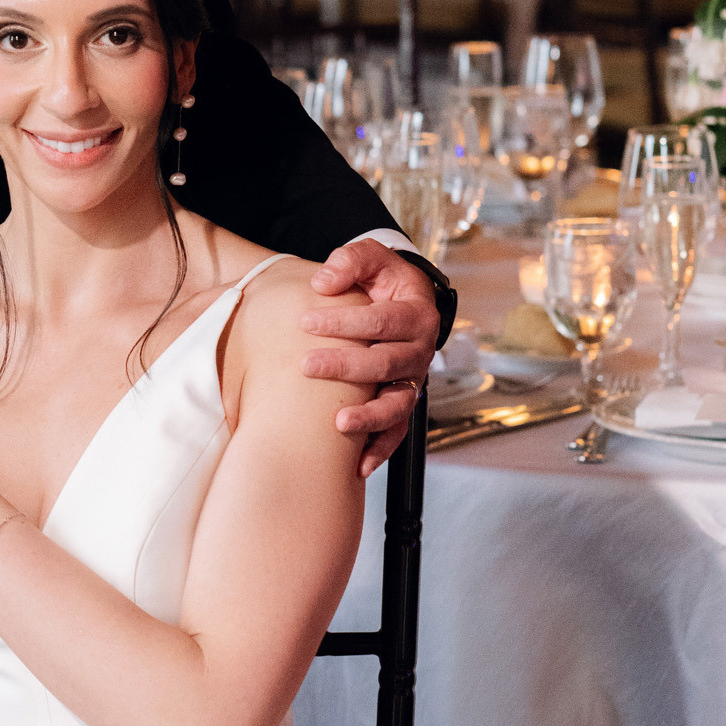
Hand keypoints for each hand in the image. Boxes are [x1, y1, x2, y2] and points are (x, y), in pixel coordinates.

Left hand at [303, 243, 441, 479]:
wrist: (402, 302)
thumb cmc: (382, 281)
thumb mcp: (372, 259)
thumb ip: (351, 261)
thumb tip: (323, 281)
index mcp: (417, 314)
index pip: (382, 320)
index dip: (345, 321)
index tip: (305, 321)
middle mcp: (420, 351)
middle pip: (387, 364)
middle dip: (346, 366)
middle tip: (306, 365)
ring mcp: (413, 381)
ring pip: (397, 404)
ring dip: (369, 417)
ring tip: (338, 423)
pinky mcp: (402, 402)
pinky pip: (397, 433)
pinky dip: (379, 450)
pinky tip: (357, 466)